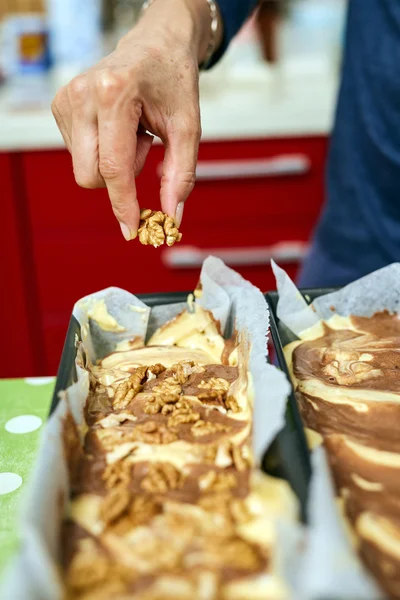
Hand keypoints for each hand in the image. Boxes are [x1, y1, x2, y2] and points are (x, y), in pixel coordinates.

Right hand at [51, 0, 216, 239]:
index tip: (131, 231)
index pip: (113, 167)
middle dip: (120, 179)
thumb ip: (181, 175)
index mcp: (113, 93)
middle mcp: (82, 94)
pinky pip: (78, 154)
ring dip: (114, 162)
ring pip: (84, 168)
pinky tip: (118, 127)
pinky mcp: (60, 104)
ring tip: (133, 130)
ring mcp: (67, 98)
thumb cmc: (173, 82)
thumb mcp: (187, 127)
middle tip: (146, 147)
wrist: (156, 45)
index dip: (123, 204)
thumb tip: (172, 217)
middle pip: (90, 175)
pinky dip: (102, 151)